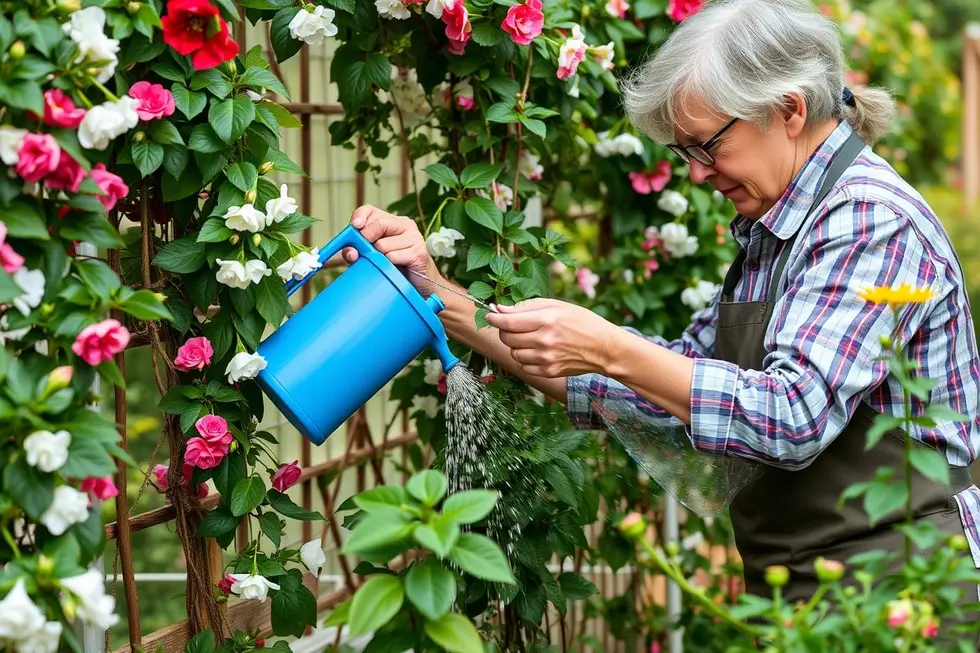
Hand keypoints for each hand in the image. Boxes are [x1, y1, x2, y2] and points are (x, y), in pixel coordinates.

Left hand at [346, 205, 442, 296]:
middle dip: (367, 240)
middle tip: (369, 253)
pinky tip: (398, 267)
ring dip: (380, 258)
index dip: (359, 217)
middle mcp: (405, 224)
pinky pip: (393, 257)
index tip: (354, 227)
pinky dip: (390, 265)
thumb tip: (351, 252)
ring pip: (382, 244)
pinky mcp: (418, 252)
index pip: (370, 210)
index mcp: (391, 221)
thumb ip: (357, 251)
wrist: (420, 285)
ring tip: (389, 263)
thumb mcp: (372, 256)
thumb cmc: (395, 268)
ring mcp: (414, 237)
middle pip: (377, 225)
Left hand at [485, 298, 620, 377]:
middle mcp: (544, 340)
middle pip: (507, 338)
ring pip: (513, 353)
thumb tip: (500, 309)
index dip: (494, 318)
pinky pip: (523, 366)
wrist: (604, 348)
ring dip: (516, 345)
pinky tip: (537, 351)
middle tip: (513, 325)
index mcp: (547, 319)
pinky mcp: (548, 371)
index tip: (489, 314)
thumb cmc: (582, 322)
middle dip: (505, 330)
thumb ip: (528, 306)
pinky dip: (525, 358)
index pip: (508, 321)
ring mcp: (546, 358)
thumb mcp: (558, 306)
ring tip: (530, 338)